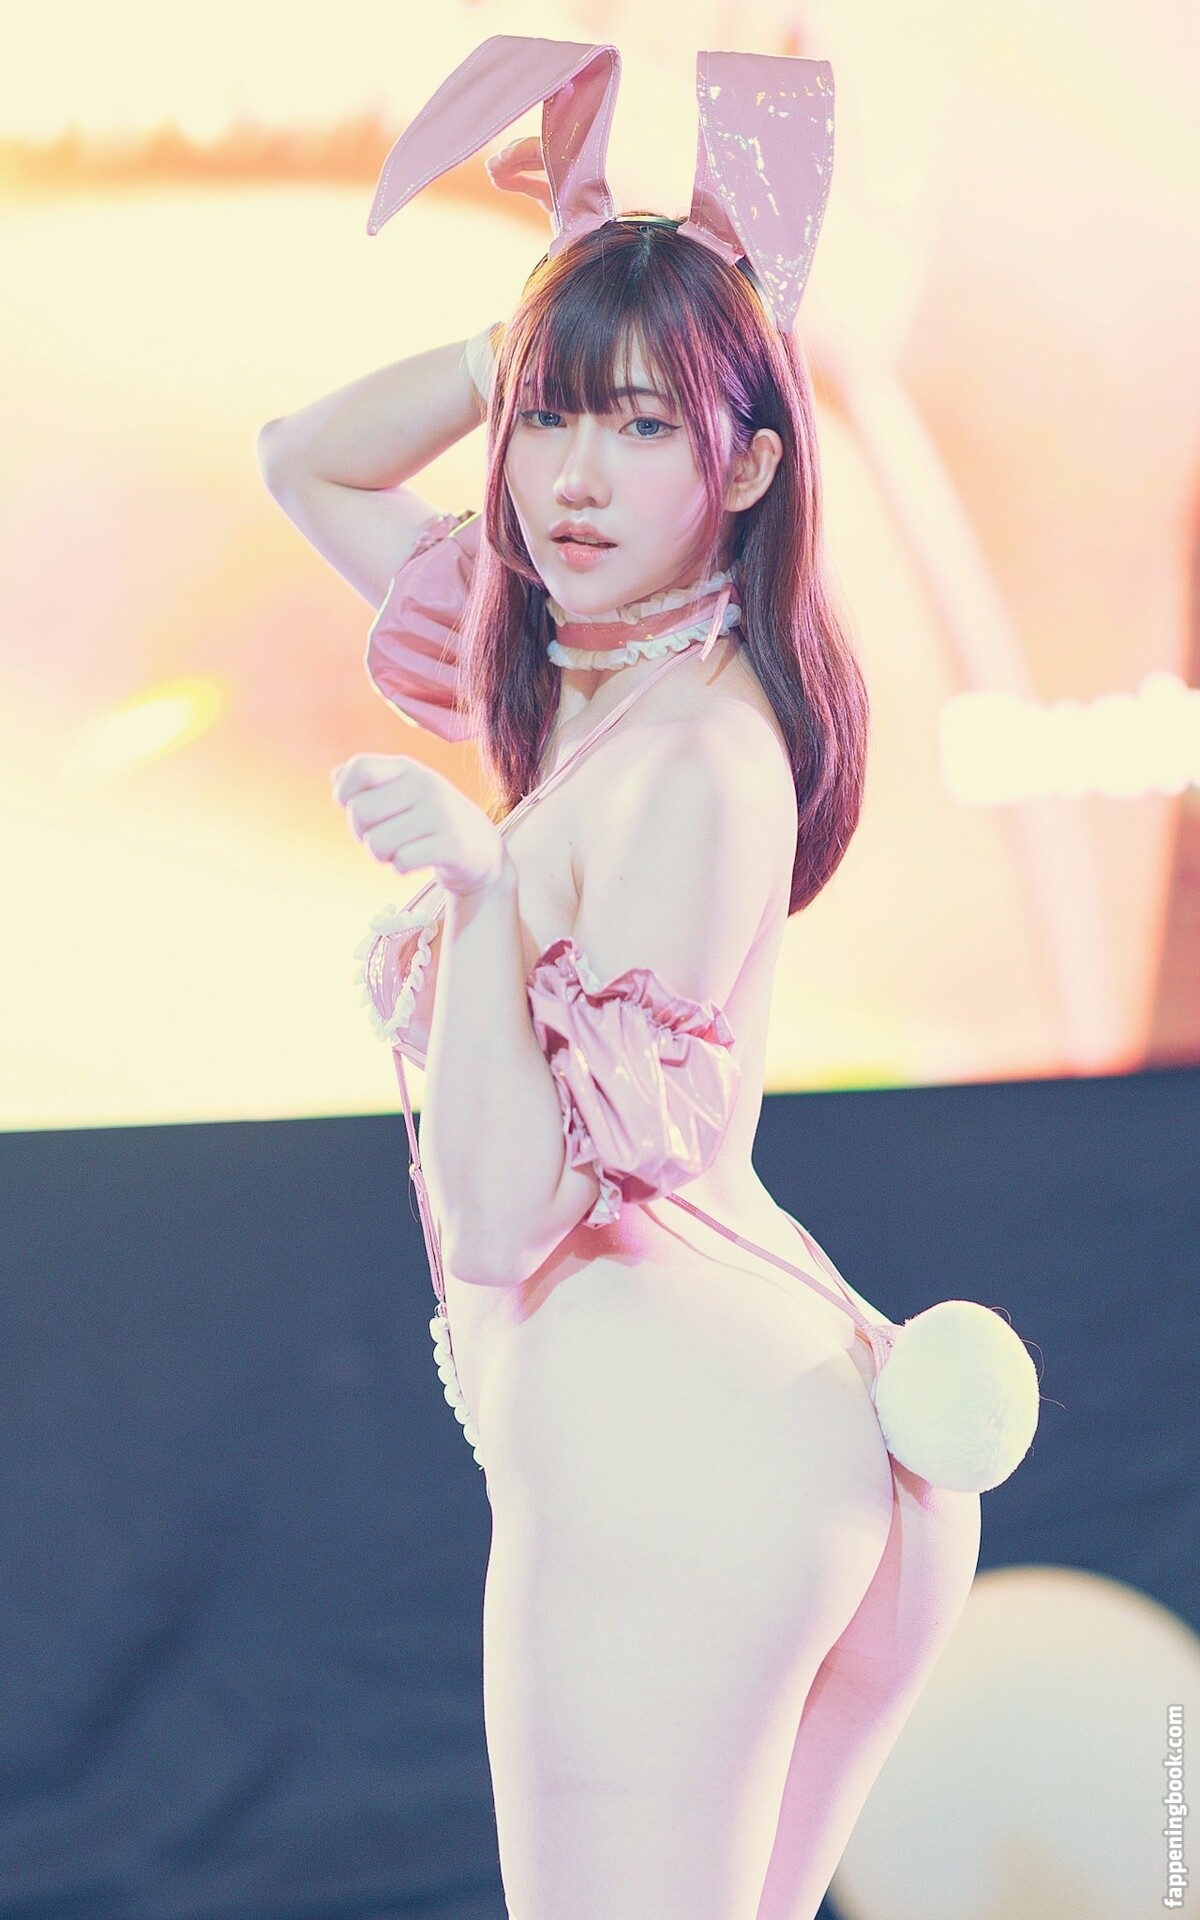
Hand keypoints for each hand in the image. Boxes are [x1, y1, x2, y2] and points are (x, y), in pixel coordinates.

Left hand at [331, 754, 508, 900]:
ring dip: (382, 856)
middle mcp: (424, 785)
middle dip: (362, 834)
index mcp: (408, 768)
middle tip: (383, 838)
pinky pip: (401, 862)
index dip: (345, 793)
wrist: (482, 851)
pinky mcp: (451, 845)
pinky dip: (400, 868)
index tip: (354, 808)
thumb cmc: (431, 821)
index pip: (359, 768)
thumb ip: (369, 782)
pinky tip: (414, 862)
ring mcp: (440, 814)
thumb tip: (336, 775)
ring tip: (399, 851)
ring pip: (377, 843)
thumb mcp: (403, 793)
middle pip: (359, 811)